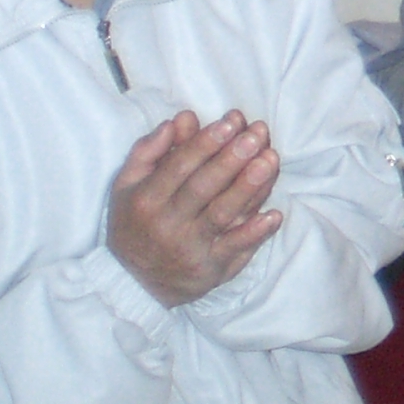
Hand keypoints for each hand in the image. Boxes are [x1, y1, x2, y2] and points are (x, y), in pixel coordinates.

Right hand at [106, 111, 283, 307]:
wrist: (135, 283)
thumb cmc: (137, 221)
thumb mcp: (128, 186)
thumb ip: (149, 151)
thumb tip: (179, 120)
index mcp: (145, 200)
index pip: (178, 167)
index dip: (205, 143)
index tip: (231, 122)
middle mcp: (166, 225)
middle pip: (203, 188)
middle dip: (231, 159)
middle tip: (256, 134)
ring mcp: (190, 248)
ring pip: (222, 214)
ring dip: (249, 187)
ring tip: (270, 159)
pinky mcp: (211, 269)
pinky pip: (235, 249)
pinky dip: (255, 234)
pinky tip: (274, 214)